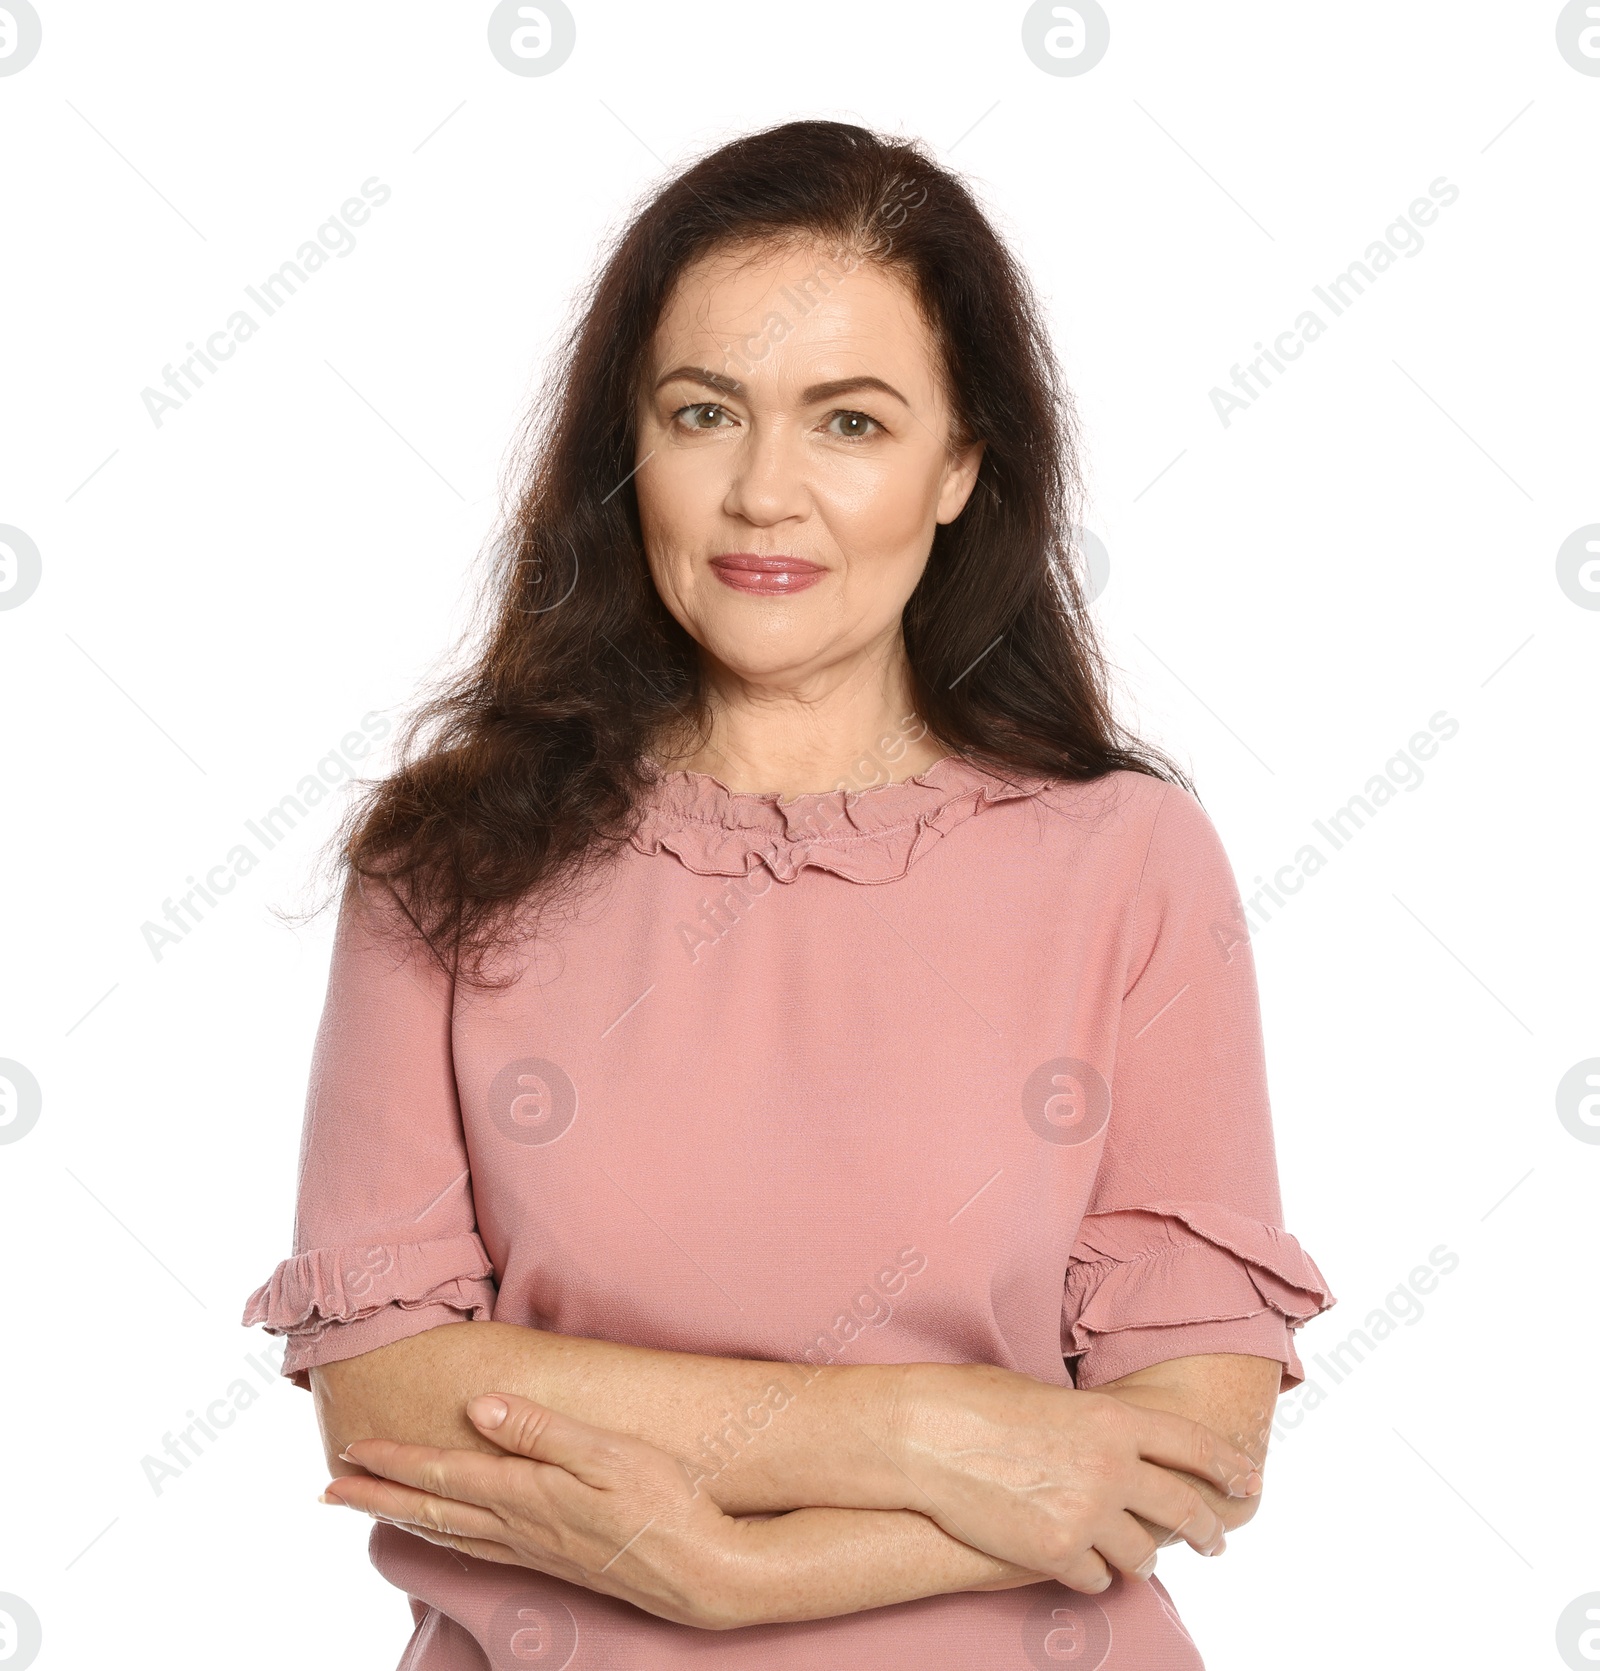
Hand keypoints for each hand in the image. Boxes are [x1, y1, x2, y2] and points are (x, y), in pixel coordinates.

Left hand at [322, 1393, 757, 1628]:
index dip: (395, 1460)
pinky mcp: (553, 1562)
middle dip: (377, 1496)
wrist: (701, 1573)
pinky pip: (478, 1548)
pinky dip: (444, 1536)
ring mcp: (535, 1550)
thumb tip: (479, 1406)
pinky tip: (446, 1534)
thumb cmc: (663, 1502)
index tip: (352, 1448)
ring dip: (403, 1517)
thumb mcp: (607, 1451)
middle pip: (432, 1510)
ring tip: (372, 1506)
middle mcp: (520, 1527)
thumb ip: (542, 1429)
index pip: (444, 1474)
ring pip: (450, 1533)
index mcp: (527, 1493)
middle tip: (328, 1491)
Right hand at [886, 1363, 1262, 1592]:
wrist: (925, 1436)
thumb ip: (1087, 1423)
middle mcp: (1111, 1467)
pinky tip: (1085, 1567)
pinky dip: (1095, 1574)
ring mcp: (1086, 1514)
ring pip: (1143, 1554)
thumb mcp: (1046, 1395)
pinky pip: (1097, 1578)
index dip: (1228, 1465)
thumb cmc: (973, 1402)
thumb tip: (1101, 1441)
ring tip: (1141, 1561)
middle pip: (1182, 1507)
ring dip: (1143, 1558)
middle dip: (1206, 1528)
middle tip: (1215, 1541)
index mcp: (1112, 1419)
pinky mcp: (1056, 1552)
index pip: (1193, 1445)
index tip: (1249, 1482)